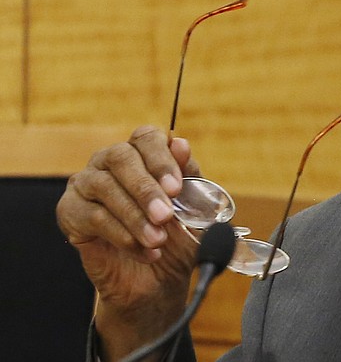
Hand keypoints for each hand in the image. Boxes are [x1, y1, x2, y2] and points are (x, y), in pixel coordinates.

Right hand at [56, 126, 199, 359]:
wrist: (158, 280)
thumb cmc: (176, 237)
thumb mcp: (193, 208)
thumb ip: (189, 176)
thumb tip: (180, 144)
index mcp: (142, 153)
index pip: (146, 137)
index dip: (161, 159)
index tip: (176, 189)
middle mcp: (110, 161)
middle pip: (121, 157)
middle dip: (146, 189)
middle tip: (165, 216)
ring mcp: (86, 183)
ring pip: (104, 186)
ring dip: (134, 216)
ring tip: (157, 240)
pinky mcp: (70, 211)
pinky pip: (91, 216)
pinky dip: (121, 235)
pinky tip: (143, 250)